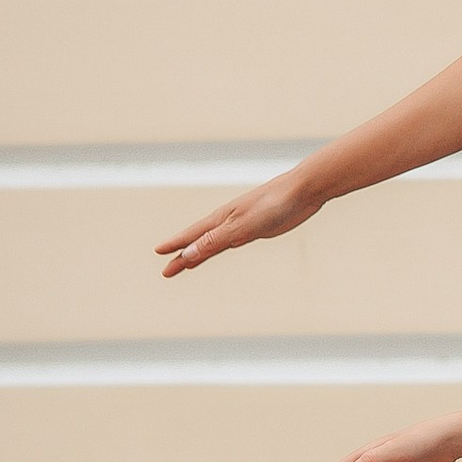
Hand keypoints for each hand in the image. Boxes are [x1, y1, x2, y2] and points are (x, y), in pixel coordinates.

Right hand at [157, 168, 318, 278]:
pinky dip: (221, 247)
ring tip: (186, 264)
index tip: (159, 252)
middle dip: (183, 256)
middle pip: (199, 242)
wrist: (302, 190)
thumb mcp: (242, 226)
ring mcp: (242, 224)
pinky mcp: (257, 227)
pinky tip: (220, 249)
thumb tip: (189, 253)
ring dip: (200, 253)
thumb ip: (216, 240)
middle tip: (167, 271)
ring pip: (214, 242)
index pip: (192, 236)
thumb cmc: (273, 204)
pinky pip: (231, 241)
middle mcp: (228, 221)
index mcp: (222, 219)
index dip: (176, 245)